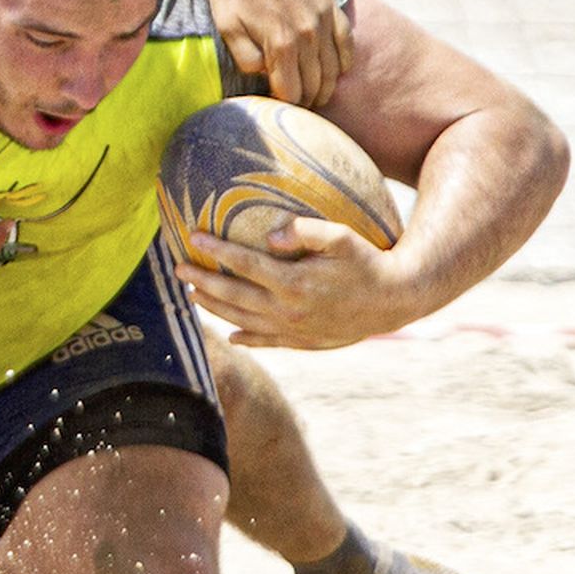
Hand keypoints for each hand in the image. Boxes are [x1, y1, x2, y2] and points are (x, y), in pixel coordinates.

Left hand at [174, 217, 415, 348]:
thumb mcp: (342, 237)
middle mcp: (288, 311)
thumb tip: (270, 235)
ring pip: (242, 321)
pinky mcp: (304, 342)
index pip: (243, 264)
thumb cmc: (369, 260)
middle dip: (202, 282)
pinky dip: (246, 339)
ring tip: (193, 295)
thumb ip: (305, 231)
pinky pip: (267, 341)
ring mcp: (294, 330)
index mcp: (293, 283)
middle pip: (233, 296)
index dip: (215, 251)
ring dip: (214, 308)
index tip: (192, 237)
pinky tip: (231, 336)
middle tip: (177, 269)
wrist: (397, 301)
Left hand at [206, 0, 352, 107]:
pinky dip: (342, 62)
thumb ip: (246, 58)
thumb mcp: (226, 27)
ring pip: (333, 69)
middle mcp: (308, 34)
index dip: (284, 106)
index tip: (276, 109)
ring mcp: (323, 19)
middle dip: (306, 101)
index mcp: (280, 43)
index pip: (291, 92)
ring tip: (314, 96)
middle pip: (316, 84)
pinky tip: (335, 72)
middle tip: (295, 108)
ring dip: (325, 87)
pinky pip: (346, 43)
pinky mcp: (330, 6)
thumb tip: (264, 76)